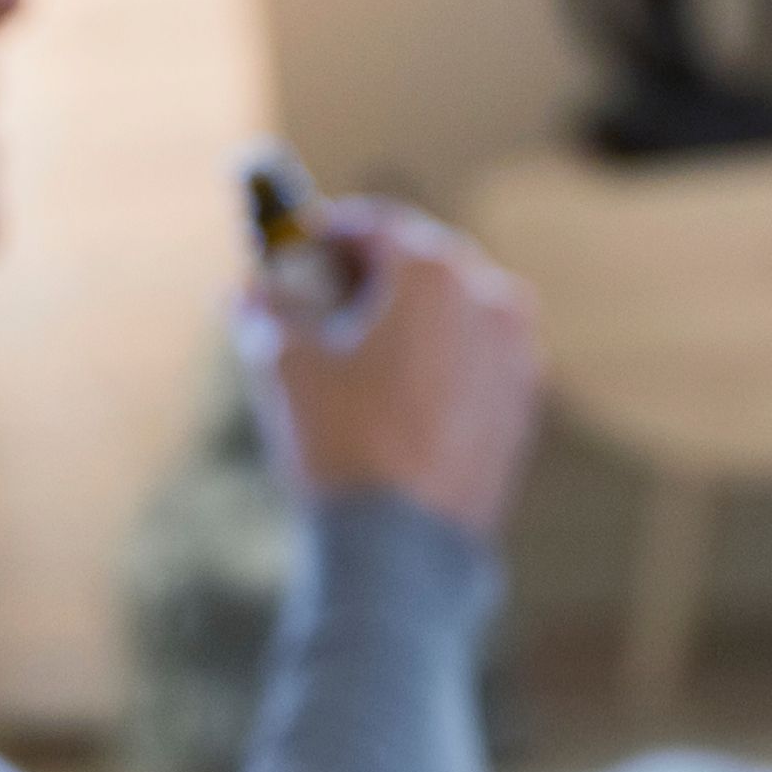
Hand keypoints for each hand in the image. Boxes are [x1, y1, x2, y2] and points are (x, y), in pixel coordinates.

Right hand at [247, 201, 540, 534]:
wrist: (404, 547)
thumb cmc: (341, 444)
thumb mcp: (286, 367)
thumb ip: (268, 311)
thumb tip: (246, 288)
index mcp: (431, 272)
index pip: (376, 224)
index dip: (329, 232)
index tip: (299, 248)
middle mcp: (489, 297)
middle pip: (423, 261)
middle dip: (372, 272)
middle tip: (324, 295)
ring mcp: (516, 351)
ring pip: (457, 310)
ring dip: (411, 315)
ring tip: (360, 350)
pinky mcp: (525, 401)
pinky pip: (479, 356)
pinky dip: (442, 356)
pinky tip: (400, 392)